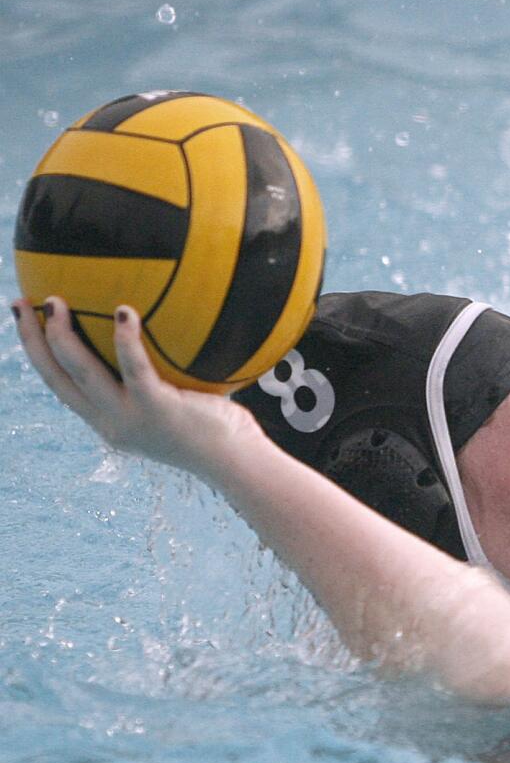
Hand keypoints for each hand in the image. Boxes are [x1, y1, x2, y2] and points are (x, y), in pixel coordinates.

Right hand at [13, 296, 261, 480]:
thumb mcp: (175, 404)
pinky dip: (126, 342)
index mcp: (109, 421)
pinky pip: (135, 370)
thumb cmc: (217, 429)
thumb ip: (161, 377)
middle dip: (32, 340)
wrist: (236, 462)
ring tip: (55, 301)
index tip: (26, 321)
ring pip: (82, 373)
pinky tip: (124, 312)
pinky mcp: (157, 409)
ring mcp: (131, 418)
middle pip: (57, 378)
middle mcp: (110, 423)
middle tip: (20, 303)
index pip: (61, 386)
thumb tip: (168, 332)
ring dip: (63, 336)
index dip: (39, 354)